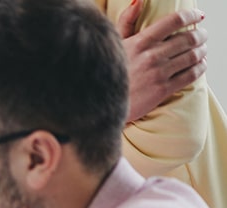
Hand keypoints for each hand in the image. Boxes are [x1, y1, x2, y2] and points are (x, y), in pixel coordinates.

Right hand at [118, 2, 206, 122]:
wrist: (100, 102)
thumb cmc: (106, 72)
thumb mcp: (113, 44)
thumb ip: (127, 21)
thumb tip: (138, 1)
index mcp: (141, 41)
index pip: (175, 21)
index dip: (191, 15)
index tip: (198, 16)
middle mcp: (152, 56)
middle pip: (189, 38)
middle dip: (201, 35)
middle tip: (202, 35)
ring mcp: (158, 73)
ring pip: (193, 56)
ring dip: (202, 51)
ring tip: (202, 50)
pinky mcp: (162, 90)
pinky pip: (191, 75)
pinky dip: (200, 67)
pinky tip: (199, 65)